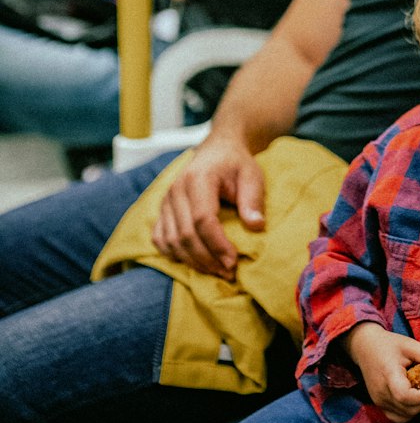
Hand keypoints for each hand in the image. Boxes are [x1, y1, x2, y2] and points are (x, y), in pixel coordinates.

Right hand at [151, 133, 265, 278]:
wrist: (218, 149)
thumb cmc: (236, 163)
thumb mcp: (252, 175)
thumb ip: (253, 199)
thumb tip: (256, 226)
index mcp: (198, 179)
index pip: (202, 219)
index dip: (216, 245)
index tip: (233, 262)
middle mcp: (176, 190)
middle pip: (185, 234)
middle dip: (206, 259)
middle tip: (228, 273)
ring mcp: (166, 201)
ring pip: (171, 240)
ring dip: (193, 261)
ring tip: (216, 271)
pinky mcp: (162, 210)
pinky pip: (160, 238)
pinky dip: (174, 254)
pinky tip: (194, 262)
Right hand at [345, 323, 419, 422]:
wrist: (365, 348)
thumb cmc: (388, 345)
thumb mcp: (409, 343)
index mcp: (389, 375)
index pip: (405, 396)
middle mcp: (382, 392)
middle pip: (409, 410)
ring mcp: (379, 401)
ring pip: (405, 416)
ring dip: (419, 407)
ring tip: (419, 389)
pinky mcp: (379, 405)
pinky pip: (398, 418)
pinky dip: (409, 411)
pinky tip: (412, 397)